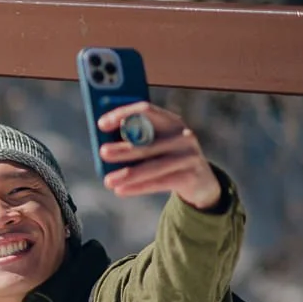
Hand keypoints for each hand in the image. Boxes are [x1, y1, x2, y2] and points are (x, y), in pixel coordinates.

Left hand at [96, 102, 222, 209]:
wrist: (201, 180)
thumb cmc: (167, 157)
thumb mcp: (155, 143)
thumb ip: (135, 140)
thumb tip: (103, 146)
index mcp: (171, 121)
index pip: (145, 110)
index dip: (123, 114)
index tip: (101, 124)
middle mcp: (183, 136)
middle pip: (148, 141)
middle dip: (124, 148)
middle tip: (102, 152)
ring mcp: (188, 156)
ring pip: (153, 166)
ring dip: (128, 174)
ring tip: (108, 181)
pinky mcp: (190, 176)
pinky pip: (159, 182)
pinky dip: (138, 187)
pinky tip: (120, 190)